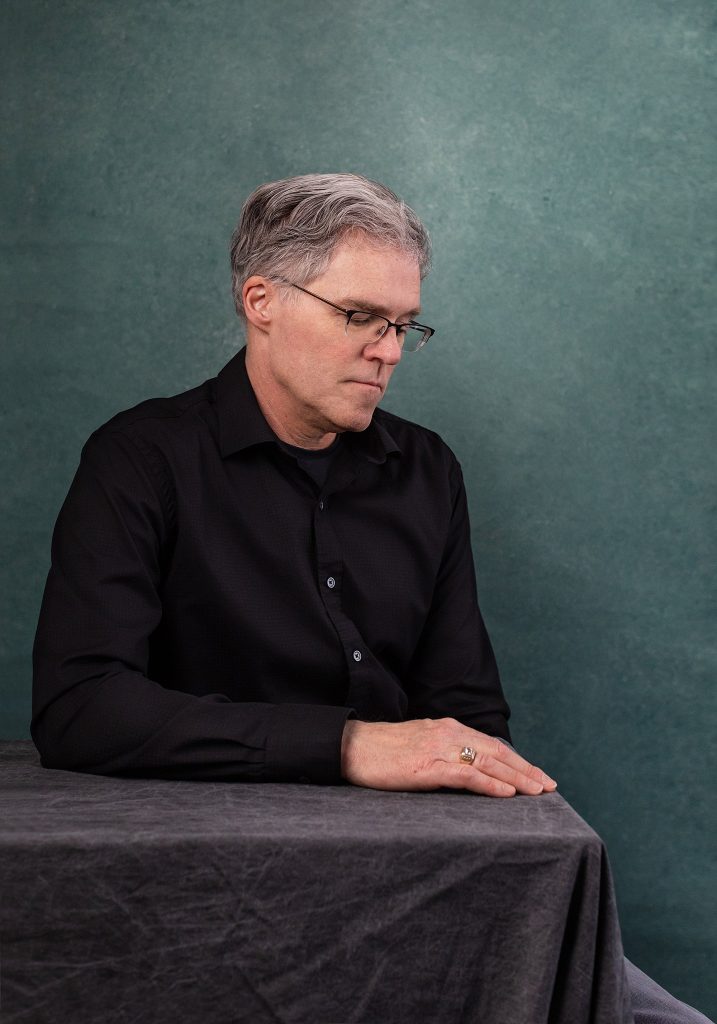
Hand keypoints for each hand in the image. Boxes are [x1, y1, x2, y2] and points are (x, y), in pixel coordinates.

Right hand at [341, 718, 556, 796]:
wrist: (353, 747)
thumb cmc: (383, 751)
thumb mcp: (420, 745)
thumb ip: (445, 752)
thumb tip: (468, 769)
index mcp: (448, 728)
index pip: (491, 744)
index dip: (518, 761)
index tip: (538, 775)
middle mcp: (448, 733)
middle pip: (496, 752)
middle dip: (526, 770)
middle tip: (549, 785)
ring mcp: (439, 749)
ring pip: (487, 763)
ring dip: (516, 778)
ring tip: (537, 791)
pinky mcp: (427, 767)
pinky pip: (465, 775)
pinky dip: (489, 784)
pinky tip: (506, 794)